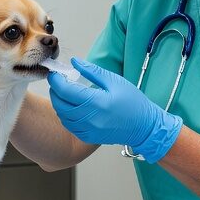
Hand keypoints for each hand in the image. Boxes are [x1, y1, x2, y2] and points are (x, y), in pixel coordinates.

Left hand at [47, 58, 182, 162]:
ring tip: (63, 93)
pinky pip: (69, 126)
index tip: (54, 73)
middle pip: (60, 104)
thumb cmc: (133, 103)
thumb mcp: (115, 81)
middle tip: (57, 81)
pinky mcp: (88, 137)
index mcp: (97, 102)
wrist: (144, 127)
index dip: (56, 80)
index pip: (66, 91)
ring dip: (59, 103)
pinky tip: (71, 107)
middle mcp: (90, 119)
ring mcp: (88, 130)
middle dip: (55, 91)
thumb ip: (92, 71)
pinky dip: (65, 115)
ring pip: (62, 116)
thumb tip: (74, 62)